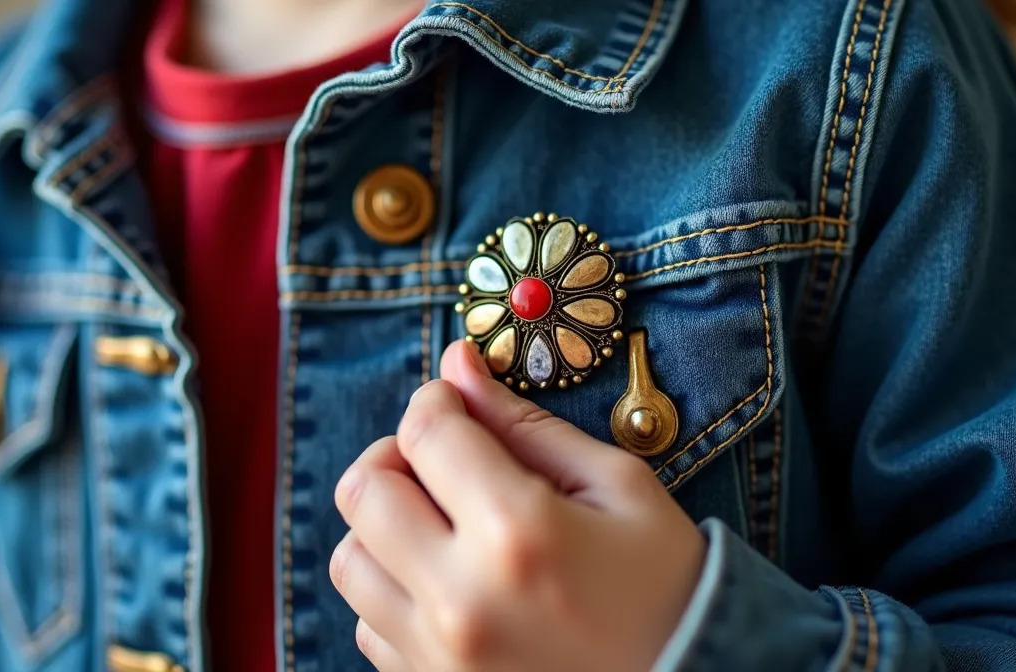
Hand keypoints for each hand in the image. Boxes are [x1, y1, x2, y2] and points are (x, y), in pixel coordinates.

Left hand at [331, 340, 706, 671]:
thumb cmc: (666, 586)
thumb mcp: (618, 488)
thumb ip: (528, 426)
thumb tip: (459, 367)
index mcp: (517, 531)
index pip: (425, 432)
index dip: (436, 400)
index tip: (457, 404)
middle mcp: (461, 596)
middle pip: (364, 490)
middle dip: (397, 455)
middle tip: (443, 459)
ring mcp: (437, 653)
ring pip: (350, 559)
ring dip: (384, 525)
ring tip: (441, 524)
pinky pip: (367, 625)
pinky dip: (394, 590)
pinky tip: (446, 581)